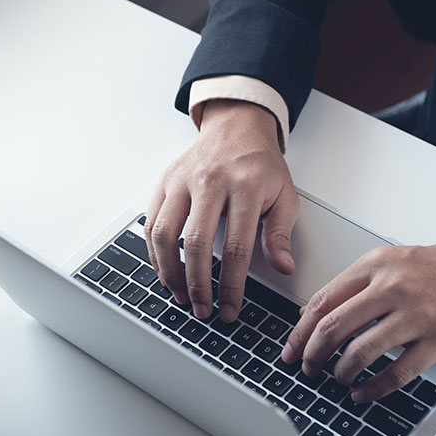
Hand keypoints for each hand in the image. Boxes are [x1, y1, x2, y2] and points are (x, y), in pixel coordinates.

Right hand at [145, 99, 298, 321]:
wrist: (236, 127)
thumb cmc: (260, 163)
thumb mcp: (284, 195)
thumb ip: (280, 233)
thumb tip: (284, 267)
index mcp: (245, 186)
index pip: (236, 247)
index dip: (231, 284)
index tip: (230, 307)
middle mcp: (210, 182)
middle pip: (195, 244)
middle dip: (197, 285)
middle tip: (203, 309)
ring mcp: (182, 181)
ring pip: (164, 234)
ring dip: (170, 272)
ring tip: (180, 294)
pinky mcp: (165, 183)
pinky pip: (151, 223)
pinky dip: (155, 253)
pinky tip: (165, 270)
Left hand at [280, 242, 435, 402]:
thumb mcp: (395, 261)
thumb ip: (359, 284)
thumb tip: (320, 314)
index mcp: (376, 265)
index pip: (322, 300)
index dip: (300, 331)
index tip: (291, 348)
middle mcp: (392, 287)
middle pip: (333, 327)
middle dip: (312, 354)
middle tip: (307, 368)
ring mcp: (415, 314)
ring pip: (360, 351)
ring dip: (341, 371)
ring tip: (337, 378)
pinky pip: (396, 372)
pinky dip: (373, 387)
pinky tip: (362, 392)